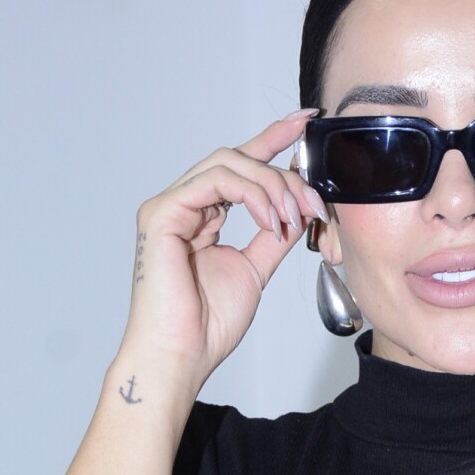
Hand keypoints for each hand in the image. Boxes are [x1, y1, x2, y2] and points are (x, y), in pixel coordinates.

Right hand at [116, 108, 325, 393]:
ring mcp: (169, 206)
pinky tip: (270, 221)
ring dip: (271, 185)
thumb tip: (301, 210)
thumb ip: (275, 235)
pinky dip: (251, 195)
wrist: (183, 354)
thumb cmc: (207, 323)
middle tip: (312, 203)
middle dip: (283, 171)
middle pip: (238, 157)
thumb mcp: (256, 268)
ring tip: (291, 219)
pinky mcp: (162, 213)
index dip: (273, 137)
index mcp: (202, 215)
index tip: (306, 120)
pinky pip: (214, 181)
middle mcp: (183, 205)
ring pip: (229, 162)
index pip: (240, 164)